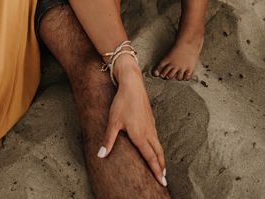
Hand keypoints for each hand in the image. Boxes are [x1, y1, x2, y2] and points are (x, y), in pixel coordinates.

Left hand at [98, 61, 166, 186]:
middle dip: (161, 166)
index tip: (161, 180)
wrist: (132, 84)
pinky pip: (156, 136)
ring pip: (158, 144)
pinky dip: (157, 145)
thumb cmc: (122, 102)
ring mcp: (151, 124)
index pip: (150, 157)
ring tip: (161, 164)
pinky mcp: (150, 117)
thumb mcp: (113, 122)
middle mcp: (148, 131)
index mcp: (140, 135)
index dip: (156, 170)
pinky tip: (154, 145)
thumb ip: (108, 140)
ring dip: (160, 156)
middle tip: (164, 178)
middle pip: (158, 153)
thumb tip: (100, 155)